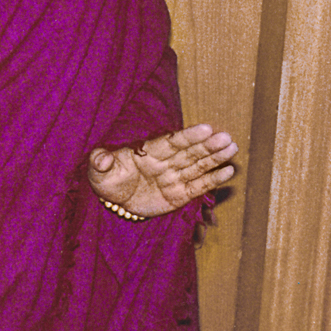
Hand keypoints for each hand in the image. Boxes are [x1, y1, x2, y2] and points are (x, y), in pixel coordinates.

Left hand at [88, 124, 237, 217]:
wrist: (111, 202)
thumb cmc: (105, 180)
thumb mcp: (97, 170)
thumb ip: (100, 161)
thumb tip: (101, 158)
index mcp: (145, 152)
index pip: (170, 142)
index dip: (188, 136)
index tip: (207, 128)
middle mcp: (163, 162)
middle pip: (188, 152)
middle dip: (207, 146)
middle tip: (227, 138)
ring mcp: (172, 178)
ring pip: (197, 166)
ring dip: (215, 158)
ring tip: (232, 148)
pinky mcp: (178, 195)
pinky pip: (197, 187)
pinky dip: (212, 180)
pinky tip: (228, 171)